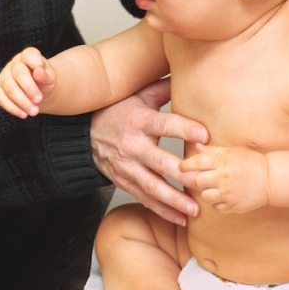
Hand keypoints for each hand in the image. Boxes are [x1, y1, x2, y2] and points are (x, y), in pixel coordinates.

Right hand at [0, 47, 55, 118]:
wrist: (38, 92)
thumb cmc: (45, 81)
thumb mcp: (50, 77)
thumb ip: (46, 74)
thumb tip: (39, 72)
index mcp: (28, 56)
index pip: (29, 55)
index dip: (35, 63)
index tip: (42, 75)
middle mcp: (14, 64)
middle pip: (19, 73)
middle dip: (29, 88)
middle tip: (39, 100)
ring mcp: (4, 76)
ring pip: (10, 88)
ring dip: (22, 101)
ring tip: (34, 112)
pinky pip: (2, 99)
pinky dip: (13, 108)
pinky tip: (24, 114)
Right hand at [90, 79, 208, 225]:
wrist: (83, 135)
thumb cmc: (117, 112)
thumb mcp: (137, 95)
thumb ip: (164, 88)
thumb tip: (190, 70)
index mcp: (139, 121)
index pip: (164, 125)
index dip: (184, 130)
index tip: (205, 136)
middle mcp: (132, 146)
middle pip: (159, 163)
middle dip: (182, 175)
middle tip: (204, 182)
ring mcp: (127, 167)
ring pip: (152, 187)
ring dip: (174, 201)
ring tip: (196, 210)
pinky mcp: (125, 182)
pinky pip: (145, 199)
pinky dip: (163, 211)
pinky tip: (182, 219)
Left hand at [180, 143, 268, 213]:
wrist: (271, 179)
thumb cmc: (251, 162)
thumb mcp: (232, 151)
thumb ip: (212, 150)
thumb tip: (195, 146)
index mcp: (223, 161)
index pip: (197, 163)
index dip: (186, 165)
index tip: (183, 167)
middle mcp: (224, 177)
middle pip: (198, 181)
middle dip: (198, 179)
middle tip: (202, 178)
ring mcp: (228, 193)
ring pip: (205, 196)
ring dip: (207, 192)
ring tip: (215, 187)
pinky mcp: (233, 206)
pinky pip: (216, 207)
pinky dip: (217, 202)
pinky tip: (224, 195)